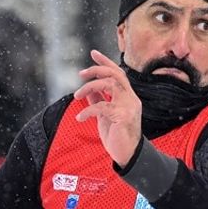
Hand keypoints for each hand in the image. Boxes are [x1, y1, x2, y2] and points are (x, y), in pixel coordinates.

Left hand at [75, 49, 142, 167]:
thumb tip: (88, 91)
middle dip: (96, 70)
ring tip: (76, 96)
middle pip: (115, 74)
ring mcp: (129, 106)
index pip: (118, 73)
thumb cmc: (117, 136)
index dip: (105, 62)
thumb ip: (99, 101)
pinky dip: (87, 110)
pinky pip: (102, 106)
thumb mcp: (104, 116)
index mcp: (127, 97)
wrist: (128, 155)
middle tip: (80, 74)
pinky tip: (80, 118)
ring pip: (109, 84)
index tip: (93, 53)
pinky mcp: (124, 116)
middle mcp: (131, 98)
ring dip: (89, 87)